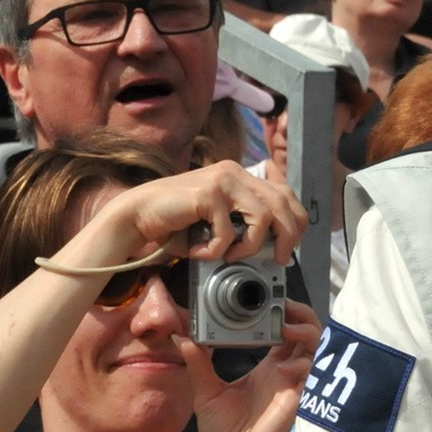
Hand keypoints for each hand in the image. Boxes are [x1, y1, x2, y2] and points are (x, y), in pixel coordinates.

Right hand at [91, 162, 308, 268]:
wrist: (138, 215)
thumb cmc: (176, 223)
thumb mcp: (218, 221)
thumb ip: (242, 223)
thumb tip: (272, 247)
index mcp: (239, 176)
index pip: (284, 193)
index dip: (293, 221)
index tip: (286, 246)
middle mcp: (234, 173)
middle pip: (283, 202)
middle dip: (287, 236)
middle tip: (278, 258)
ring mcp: (221, 181)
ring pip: (263, 215)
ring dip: (251, 245)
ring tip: (231, 256)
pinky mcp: (207, 194)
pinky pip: (227, 231)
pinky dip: (217, 249)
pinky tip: (201, 251)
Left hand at [177, 301, 323, 431]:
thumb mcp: (205, 391)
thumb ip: (198, 362)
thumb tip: (182, 335)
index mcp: (268, 368)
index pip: (285, 331)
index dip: (281, 312)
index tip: (263, 298)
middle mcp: (286, 373)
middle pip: (307, 331)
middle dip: (299, 312)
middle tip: (281, 303)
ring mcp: (295, 386)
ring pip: (319, 347)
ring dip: (307, 331)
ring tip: (287, 326)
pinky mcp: (299, 402)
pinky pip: (314, 377)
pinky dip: (306, 364)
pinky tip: (287, 364)